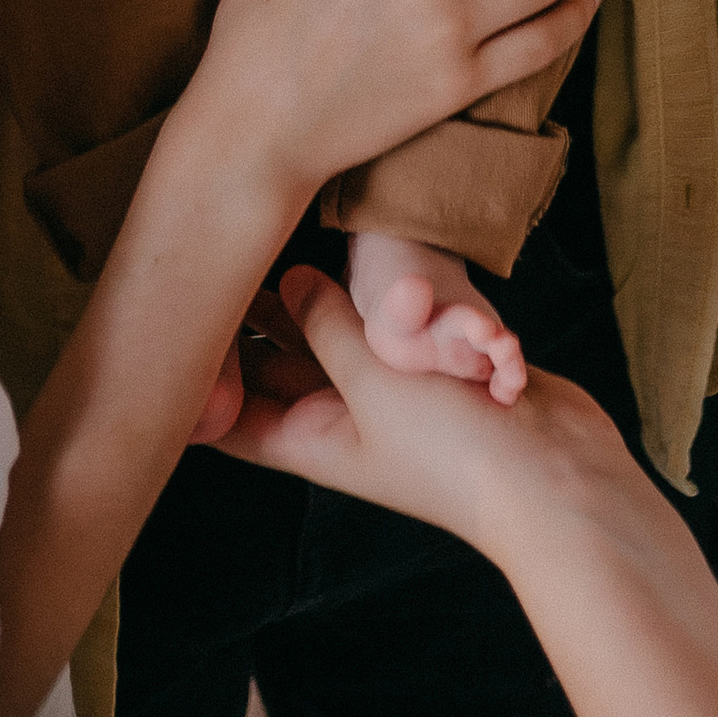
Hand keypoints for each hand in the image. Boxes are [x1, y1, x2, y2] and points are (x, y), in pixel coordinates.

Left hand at [221, 264, 637, 556]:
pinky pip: (381, 334)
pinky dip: (362, 302)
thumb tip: (289, 284)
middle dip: (247, 325)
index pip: (229, 415)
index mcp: (310, 440)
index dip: (194, 379)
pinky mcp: (431, 376)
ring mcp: (388, 400)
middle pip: (275, 371)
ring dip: (307, 304)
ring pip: (330, 343)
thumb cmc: (451, 447)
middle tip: (217, 253)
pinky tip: (349, 253)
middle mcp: (341, 421)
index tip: (164, 320)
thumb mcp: (370, 380)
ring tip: (271, 237)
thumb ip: (324, 325)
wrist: (553, 479)